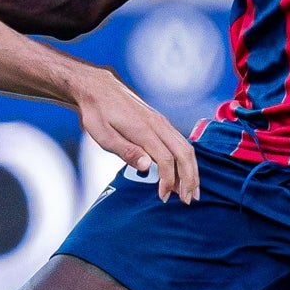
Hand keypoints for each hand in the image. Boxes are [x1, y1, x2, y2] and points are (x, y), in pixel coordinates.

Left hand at [72, 66, 200, 201]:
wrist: (98, 89)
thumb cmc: (97, 114)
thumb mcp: (103, 135)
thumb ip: (125, 151)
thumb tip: (146, 166)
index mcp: (144, 130)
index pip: (166, 159)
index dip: (168, 180)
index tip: (163, 197)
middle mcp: (158, 124)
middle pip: (184, 154)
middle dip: (189, 179)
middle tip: (187, 200)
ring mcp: (161, 122)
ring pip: (186, 147)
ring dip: (192, 170)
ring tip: (191, 191)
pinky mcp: (161, 122)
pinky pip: (180, 142)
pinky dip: (186, 160)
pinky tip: (183, 173)